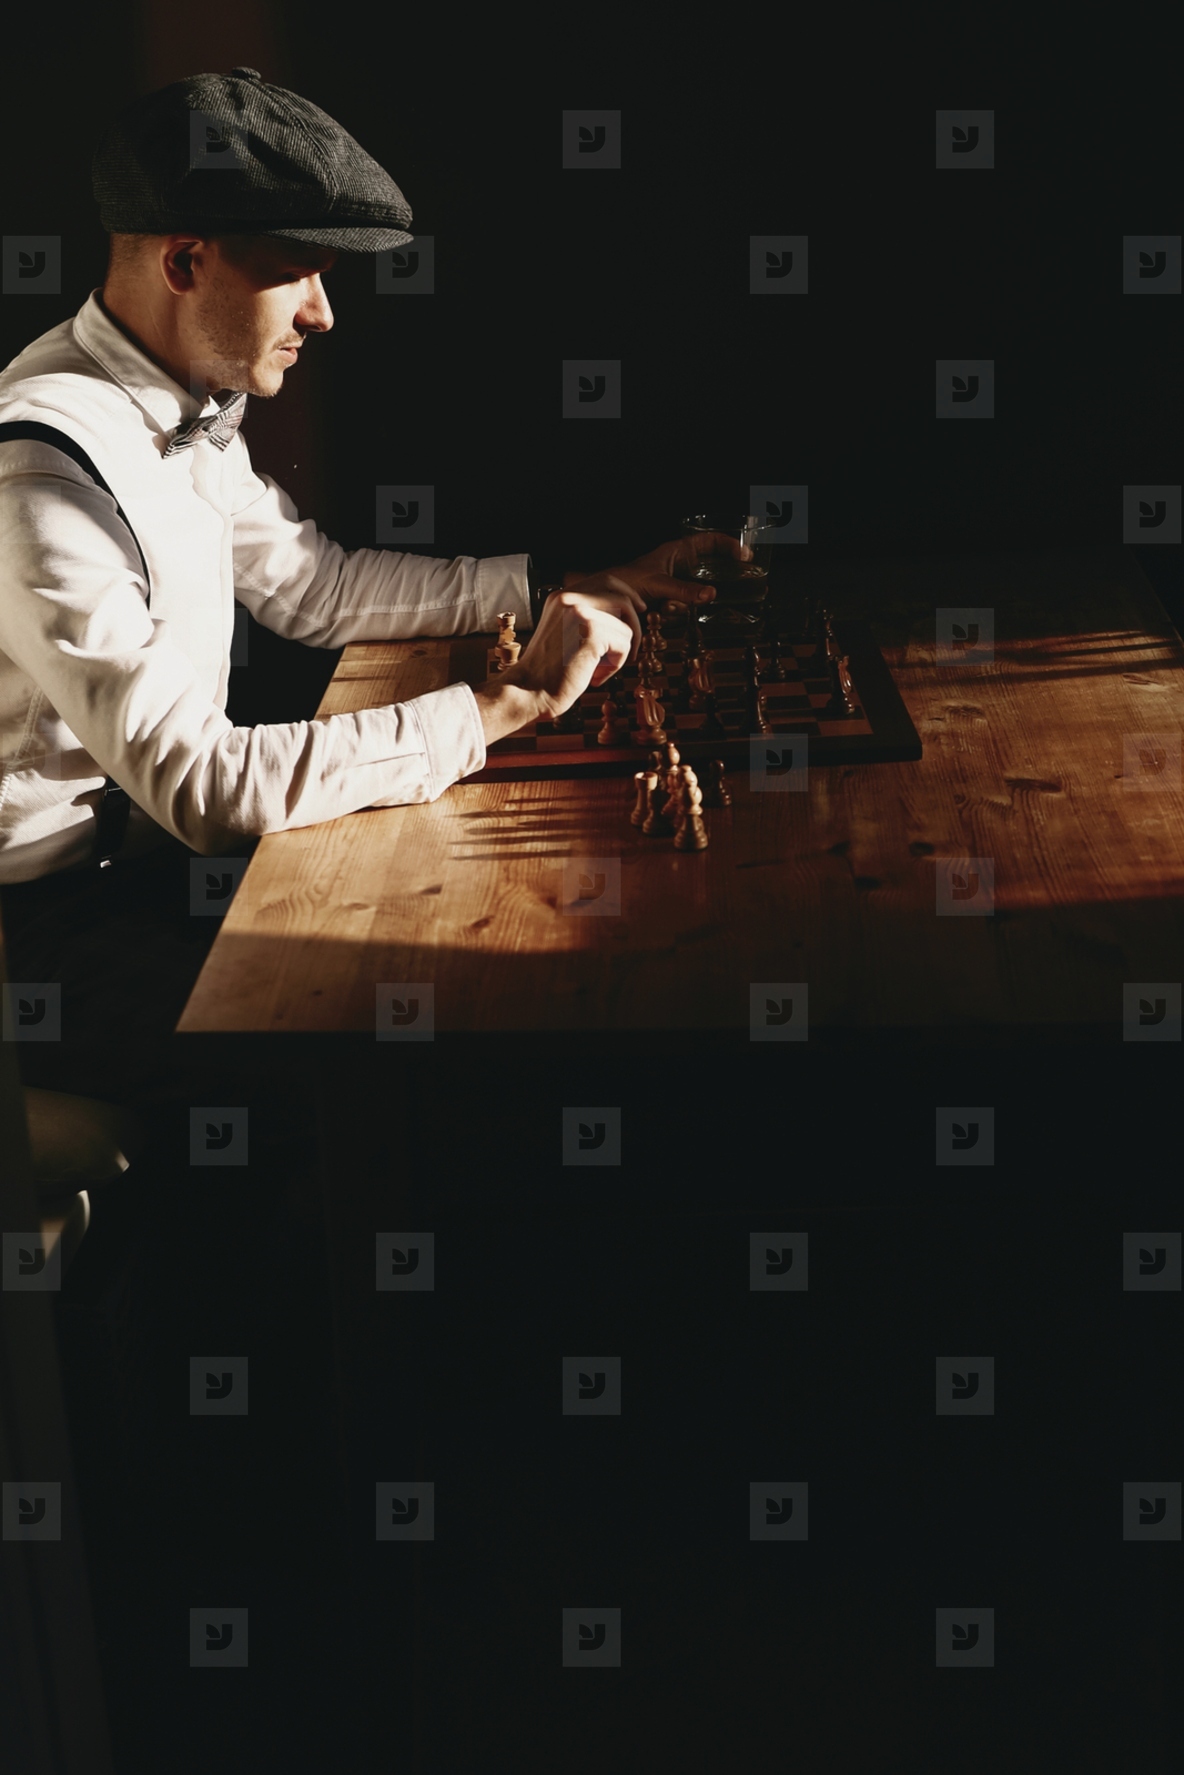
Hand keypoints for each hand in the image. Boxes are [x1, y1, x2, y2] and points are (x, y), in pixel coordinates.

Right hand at [472, 585, 636, 743]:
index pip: (605, 582)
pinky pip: (624, 645)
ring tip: (598, 669)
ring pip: (626, 626)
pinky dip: (615, 665)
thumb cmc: (547, 671)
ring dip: (619, 653)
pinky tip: (595, 676)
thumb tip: (624, 612)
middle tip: (634, 644)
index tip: (637, 609)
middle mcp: (569, 598)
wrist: (527, 692)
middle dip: (634, 620)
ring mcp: (580, 613)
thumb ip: (585, 619)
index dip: (626, 594)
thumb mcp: (563, 633)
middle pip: (621, 596)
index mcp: (560, 596)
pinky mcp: (591, 632)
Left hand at [563, 530, 750, 617]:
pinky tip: (667, 611)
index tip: (744, 556)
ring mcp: (674, 581)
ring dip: (692, 598)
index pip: (710, 540)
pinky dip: (680, 609)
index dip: (729, 545)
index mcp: (677, 550)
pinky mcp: (669, 598)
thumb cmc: (626, 581)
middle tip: (739, 578)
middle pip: (709, 564)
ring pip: (697, 588)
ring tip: (679, 603)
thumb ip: (684, 590)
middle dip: (719, 574)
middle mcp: (678, 563)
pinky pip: (685, 603)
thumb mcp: (659, 583)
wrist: (606, 599)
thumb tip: (710, 594)